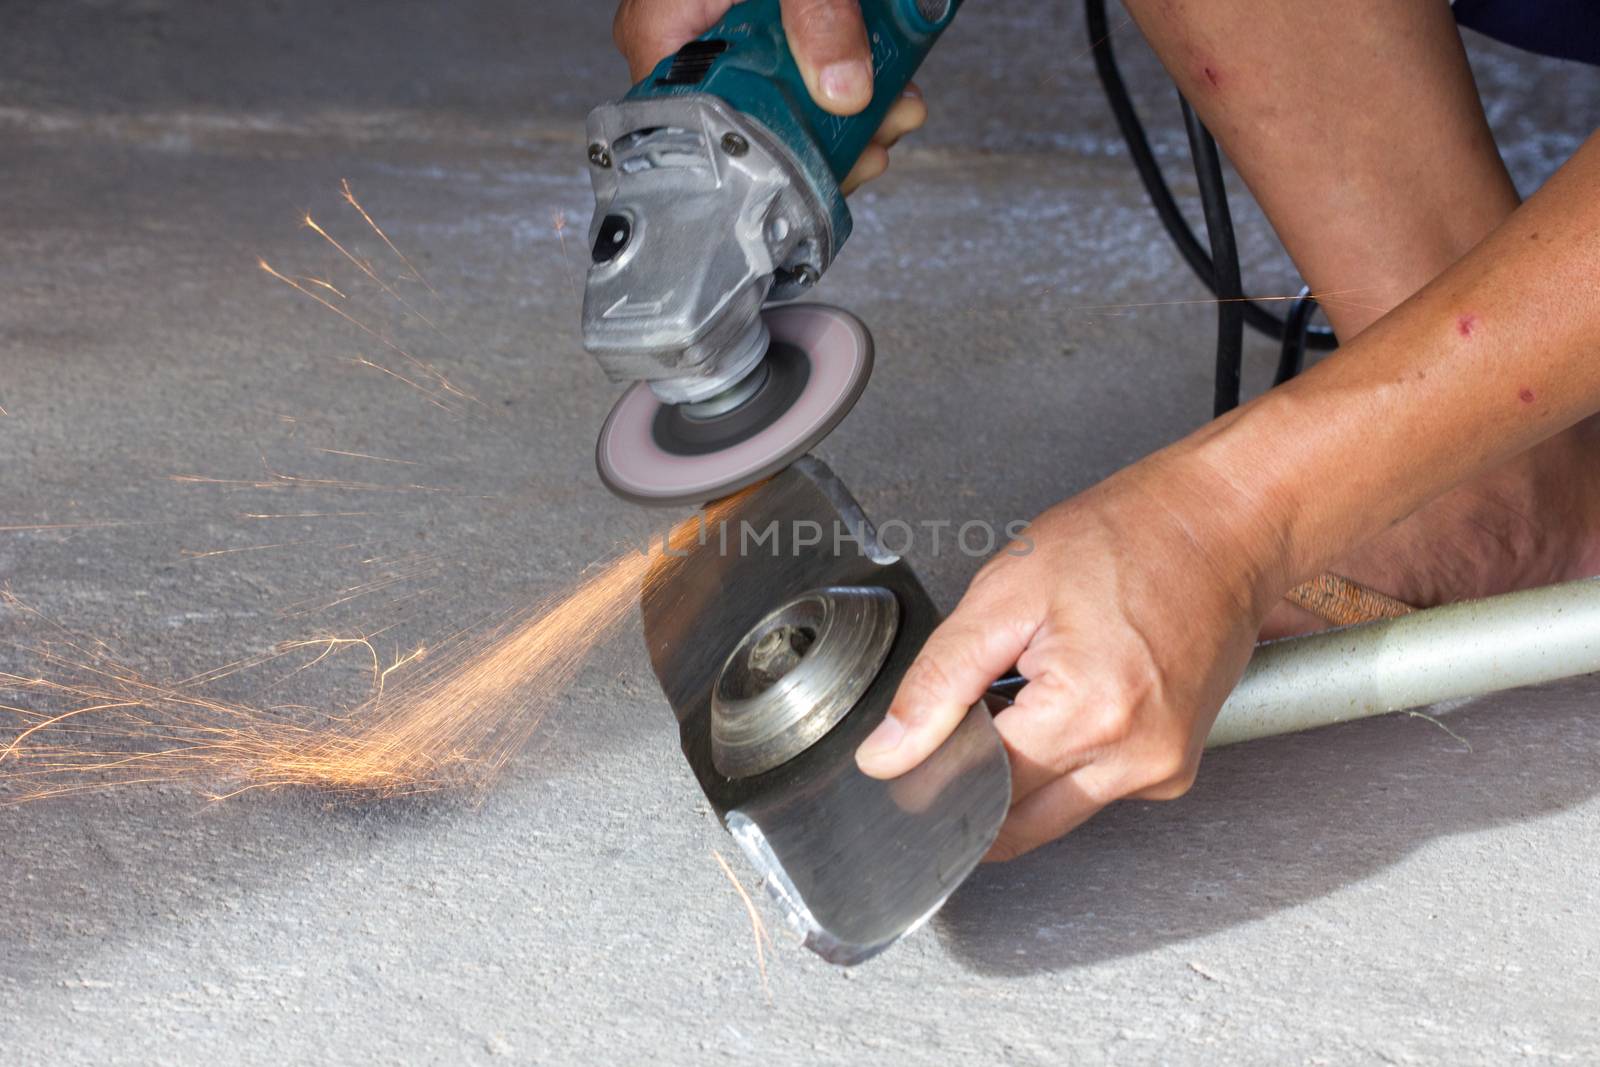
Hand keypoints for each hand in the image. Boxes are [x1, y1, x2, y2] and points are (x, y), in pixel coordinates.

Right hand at [611, 0, 927, 192]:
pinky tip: (890, 83)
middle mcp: (693, 39)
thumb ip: (818, 15)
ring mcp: (735, 34)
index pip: (691, 123)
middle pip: (754, 122)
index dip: (761, 154)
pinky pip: (808, 69)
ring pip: (790, 102)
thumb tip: (844, 91)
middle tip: (877, 142)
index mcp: (665, 26)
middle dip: (827, 137)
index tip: (816, 165)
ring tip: (898, 109)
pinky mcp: (775, 29)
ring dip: (854, 113)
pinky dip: (852, 77)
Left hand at [855, 450, 1286, 859]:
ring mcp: (1161, 771)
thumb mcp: (1006, 594)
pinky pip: (1092, 792)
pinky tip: (1069, 699)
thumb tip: (887, 755)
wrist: (1224, 526)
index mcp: (1088, 714)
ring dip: (1021, 774)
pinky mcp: (1172, 769)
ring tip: (1030, 691)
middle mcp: (1134, 759)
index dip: (935, 769)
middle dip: (977, 784)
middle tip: (969, 716)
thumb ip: (938, 683)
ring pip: (1052, 815)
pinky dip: (1063, 760)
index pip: (978, 790)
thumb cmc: (1127, 539)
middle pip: (1015, 824)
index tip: (915, 748)